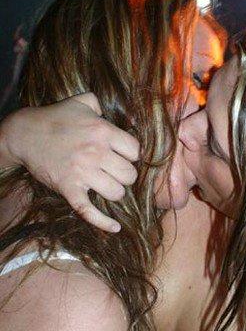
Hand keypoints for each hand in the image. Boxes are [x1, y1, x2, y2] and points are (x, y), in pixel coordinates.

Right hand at [0, 93, 139, 231]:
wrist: (24, 133)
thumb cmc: (56, 117)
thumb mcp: (82, 102)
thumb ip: (104, 104)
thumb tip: (127, 113)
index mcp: (103, 131)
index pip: (135, 151)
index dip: (132, 156)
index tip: (123, 156)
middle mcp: (96, 152)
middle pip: (130, 175)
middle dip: (125, 176)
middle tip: (115, 172)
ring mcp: (82, 172)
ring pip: (116, 193)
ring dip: (114, 192)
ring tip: (106, 185)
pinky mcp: (69, 188)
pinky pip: (90, 211)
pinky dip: (104, 223)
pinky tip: (115, 228)